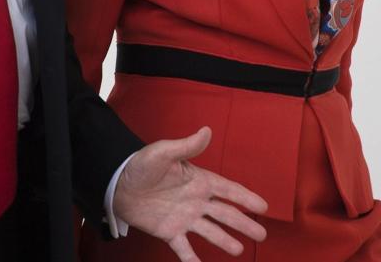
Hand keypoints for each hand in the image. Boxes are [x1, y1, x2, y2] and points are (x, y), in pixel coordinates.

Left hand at [113, 127, 266, 261]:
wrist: (116, 184)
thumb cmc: (140, 164)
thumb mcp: (163, 152)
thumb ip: (186, 146)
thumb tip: (206, 131)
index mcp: (198, 180)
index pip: (228, 190)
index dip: (246, 198)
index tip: (264, 207)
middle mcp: (196, 201)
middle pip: (225, 214)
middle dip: (244, 223)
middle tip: (261, 235)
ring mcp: (184, 218)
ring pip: (210, 232)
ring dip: (225, 240)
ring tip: (239, 250)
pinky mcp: (170, 232)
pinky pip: (184, 248)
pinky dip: (192, 259)